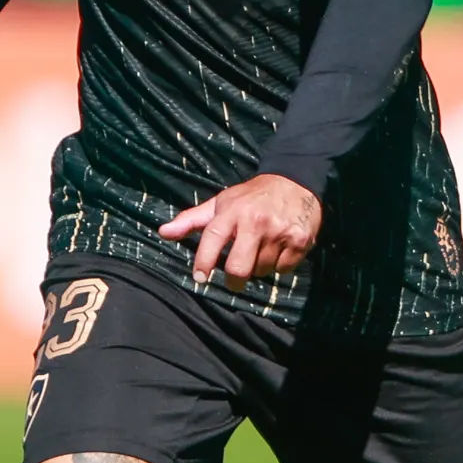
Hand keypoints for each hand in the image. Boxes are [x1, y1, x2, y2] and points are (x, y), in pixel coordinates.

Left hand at [159, 173, 322, 289]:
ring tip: (260, 249)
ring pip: (261, 271)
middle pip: (239, 268)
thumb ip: (191, 220)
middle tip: (234, 279)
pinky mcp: (300, 241)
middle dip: (234, 280)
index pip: (213, 238)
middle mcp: (256, 221)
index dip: (204, 261)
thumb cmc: (251, 197)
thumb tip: (162, 232)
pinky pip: (283, 270)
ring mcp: (279, 231)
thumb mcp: (221, 203)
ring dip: (258, 268)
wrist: (295, 181)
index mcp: (233, 211)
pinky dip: (278, 265)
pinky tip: (278, 249)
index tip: (199, 277)